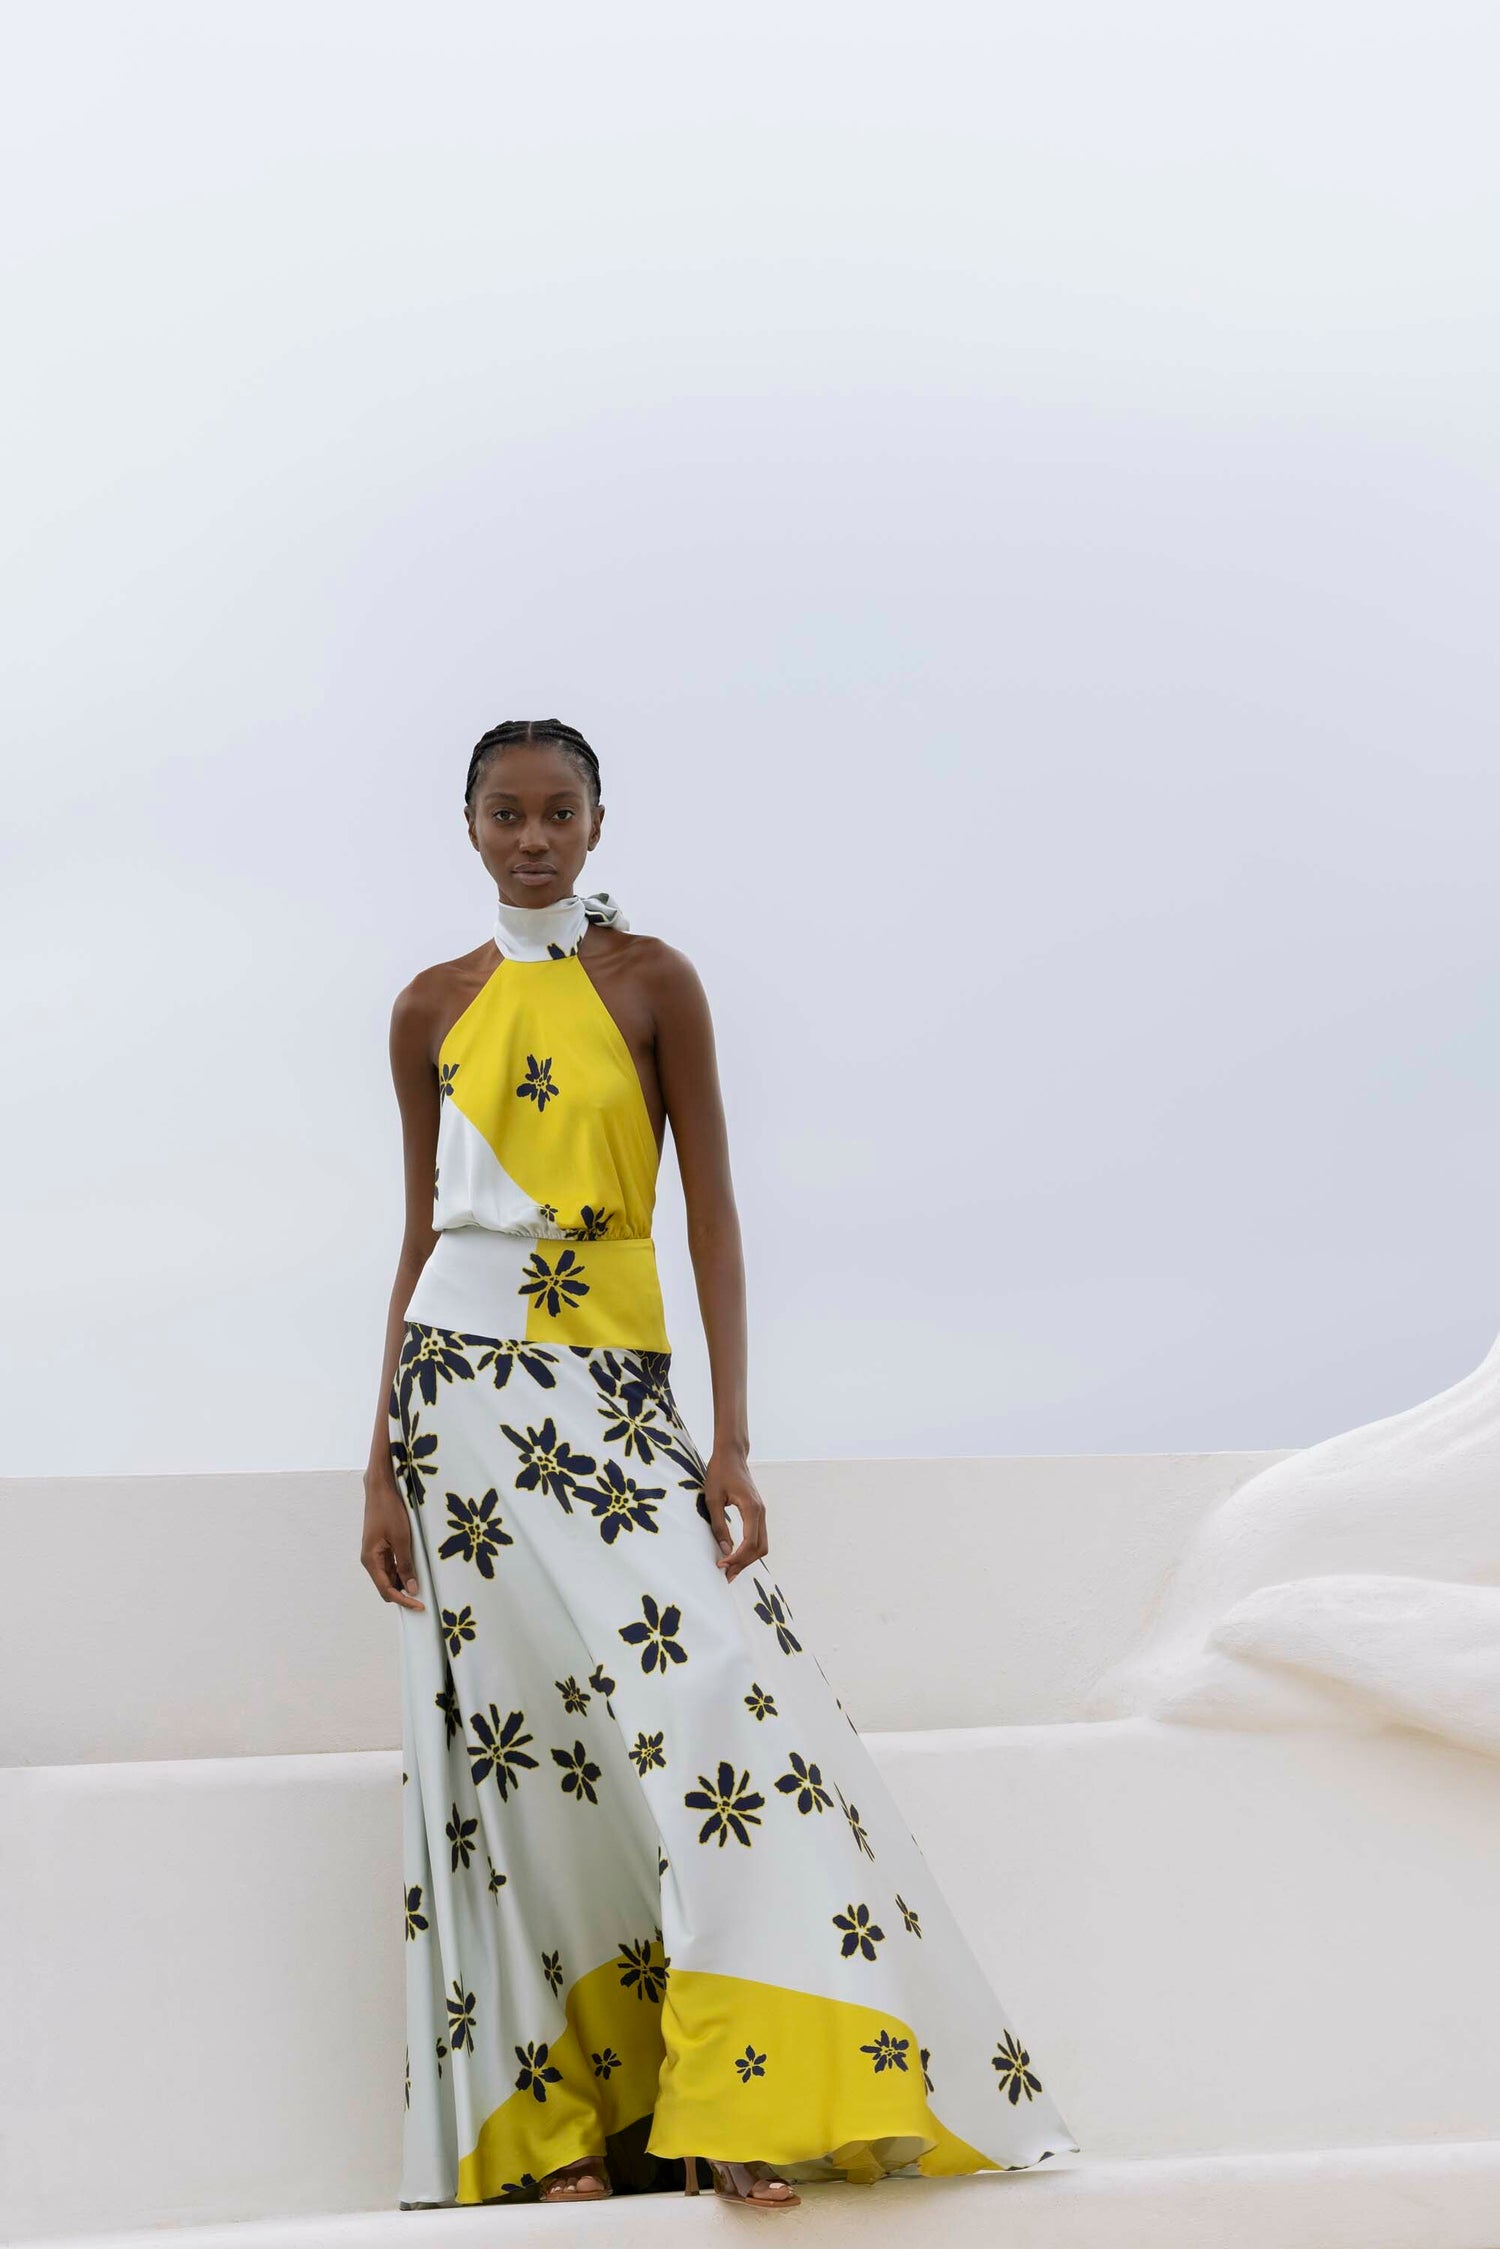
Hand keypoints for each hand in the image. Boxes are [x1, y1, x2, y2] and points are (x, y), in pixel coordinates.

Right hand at [361, 1470, 425, 1608]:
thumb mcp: (402, 1539)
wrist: (380, 1488)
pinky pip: (391, 1564)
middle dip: (404, 1593)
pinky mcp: (380, 1546)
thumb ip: (406, 1565)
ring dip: (404, 1581)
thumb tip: (412, 1588)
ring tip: (423, 1583)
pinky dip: (402, 1570)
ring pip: (389, 1576)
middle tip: (424, 1598)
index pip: (386, 1590)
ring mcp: (375, 1553)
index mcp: (370, 1560)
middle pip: (386, 1586)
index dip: (403, 1600)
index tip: (419, 1606)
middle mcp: (370, 1560)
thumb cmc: (389, 1511)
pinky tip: (415, 1569)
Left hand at [703, 1448, 767, 1583]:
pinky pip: (758, 1537)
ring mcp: (761, 1512)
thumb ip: (719, 1525)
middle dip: (744, 1564)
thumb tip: (725, 1549)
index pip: (750, 1543)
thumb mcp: (712, 1499)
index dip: (737, 1558)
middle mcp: (761, 1512)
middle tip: (725, 1575)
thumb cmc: (719, 1473)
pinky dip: (749, 1550)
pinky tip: (735, 1556)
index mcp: (752, 1509)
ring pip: (762, 1545)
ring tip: (729, 1569)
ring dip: (747, 1559)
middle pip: (760, 1548)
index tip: (721, 1565)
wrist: (731, 1455)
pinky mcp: (757, 1513)